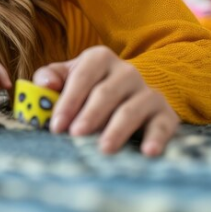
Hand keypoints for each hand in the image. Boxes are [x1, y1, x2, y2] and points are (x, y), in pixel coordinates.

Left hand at [33, 46, 178, 156]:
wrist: (124, 99)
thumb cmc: (85, 91)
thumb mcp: (65, 79)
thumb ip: (49, 78)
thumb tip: (45, 84)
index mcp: (99, 58)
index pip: (82, 77)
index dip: (68, 101)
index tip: (56, 126)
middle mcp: (126, 71)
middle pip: (106, 93)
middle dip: (89, 115)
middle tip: (76, 135)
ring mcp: (148, 92)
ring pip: (131, 110)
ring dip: (116, 130)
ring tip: (104, 149)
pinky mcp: (165, 113)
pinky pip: (163, 125)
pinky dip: (157, 139)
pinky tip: (148, 152)